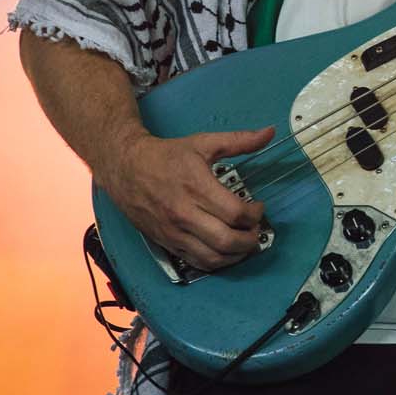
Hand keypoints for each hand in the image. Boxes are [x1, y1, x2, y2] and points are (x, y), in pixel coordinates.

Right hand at [97, 125, 272, 269]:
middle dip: (250, 240)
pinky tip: (226, 252)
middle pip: (226, 240)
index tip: (258, 208)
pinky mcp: (166, 242)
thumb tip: (270, 132)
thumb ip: (240, 141)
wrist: (125, 167)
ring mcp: (174, 231)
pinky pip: (196, 262)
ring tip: (245, 243)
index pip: (235, 213)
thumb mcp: (204, 143)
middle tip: (256, 231)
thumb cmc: (166, 156)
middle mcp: (184, 213)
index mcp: (196, 186)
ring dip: (236, 255)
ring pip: (212, 257)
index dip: (254, 215)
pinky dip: (216, 262)